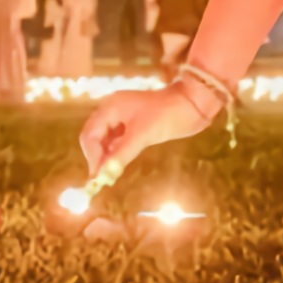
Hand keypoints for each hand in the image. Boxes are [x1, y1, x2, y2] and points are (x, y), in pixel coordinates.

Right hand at [78, 85, 215, 176]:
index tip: (98, 177)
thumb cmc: (168, 114)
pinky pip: (116, 139)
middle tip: (102, 177)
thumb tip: (102, 175)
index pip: (90, 134)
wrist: (192, 104)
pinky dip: (115, 152)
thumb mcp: (143, 136)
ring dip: (105, 155)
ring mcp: (122, 115)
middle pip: (93, 136)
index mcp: (110, 107)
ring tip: (110, 173)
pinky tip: (118, 163)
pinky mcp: (132, 123)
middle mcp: (112, 109)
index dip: (92, 156)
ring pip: (104, 139)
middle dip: (97, 156)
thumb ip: (121, 154)